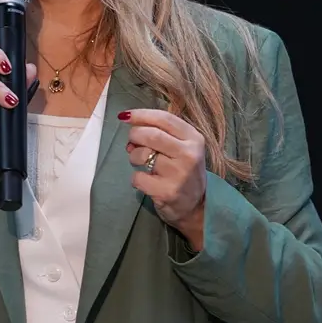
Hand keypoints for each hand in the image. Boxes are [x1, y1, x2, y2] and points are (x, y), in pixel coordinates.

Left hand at [121, 109, 206, 240]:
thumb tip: (132, 124)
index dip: (141, 115)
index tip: (125, 116)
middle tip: (131, 142)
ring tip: (139, 161)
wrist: (196, 207)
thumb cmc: (184, 171)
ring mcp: (179, 174)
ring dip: (133, 156)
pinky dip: (136, 178)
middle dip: (134, 135)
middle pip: (151, 135)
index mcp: (194, 138)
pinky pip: (138, 177)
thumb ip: (162, 133)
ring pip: (142, 155)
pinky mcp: (167, 192)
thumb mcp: (183, 147)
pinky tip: (146, 181)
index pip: (165, 119)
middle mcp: (189, 154)